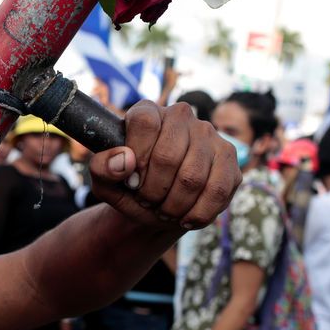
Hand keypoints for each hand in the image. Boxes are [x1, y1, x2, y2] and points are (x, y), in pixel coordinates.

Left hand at [89, 101, 240, 230]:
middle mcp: (180, 115)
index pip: (145, 123)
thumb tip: (124, 160)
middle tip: (147, 200)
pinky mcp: (228, 157)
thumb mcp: (105, 182)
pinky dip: (197, 213)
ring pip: (192, 177)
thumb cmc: (130, 188)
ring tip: (164, 209)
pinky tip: (185, 218)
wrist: (157, 205)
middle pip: (168, 155)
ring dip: (174, 205)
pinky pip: (216, 190)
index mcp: (147, 112)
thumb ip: (101, 168)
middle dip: (153, 189)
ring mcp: (208, 134)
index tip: (132, 181)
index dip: (137, 158)